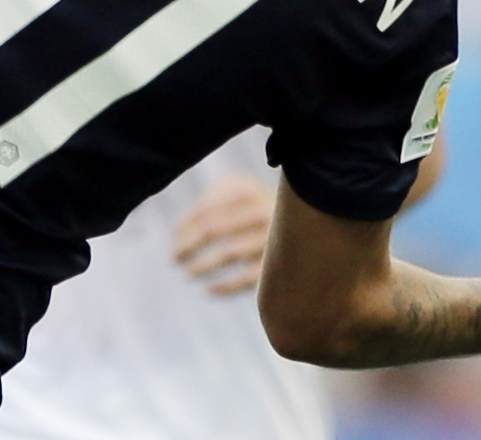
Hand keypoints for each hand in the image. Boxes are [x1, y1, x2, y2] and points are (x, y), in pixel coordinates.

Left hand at [172, 173, 274, 295]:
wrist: (307, 220)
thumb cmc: (256, 206)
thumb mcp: (237, 190)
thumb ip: (210, 201)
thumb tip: (178, 234)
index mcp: (247, 189)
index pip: (205, 209)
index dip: (184, 228)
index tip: (173, 241)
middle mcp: (263, 208)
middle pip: (215, 229)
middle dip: (189, 246)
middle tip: (173, 259)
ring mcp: (275, 236)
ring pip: (230, 253)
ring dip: (203, 266)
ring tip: (187, 274)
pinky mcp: (283, 263)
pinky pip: (248, 278)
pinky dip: (225, 287)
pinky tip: (207, 291)